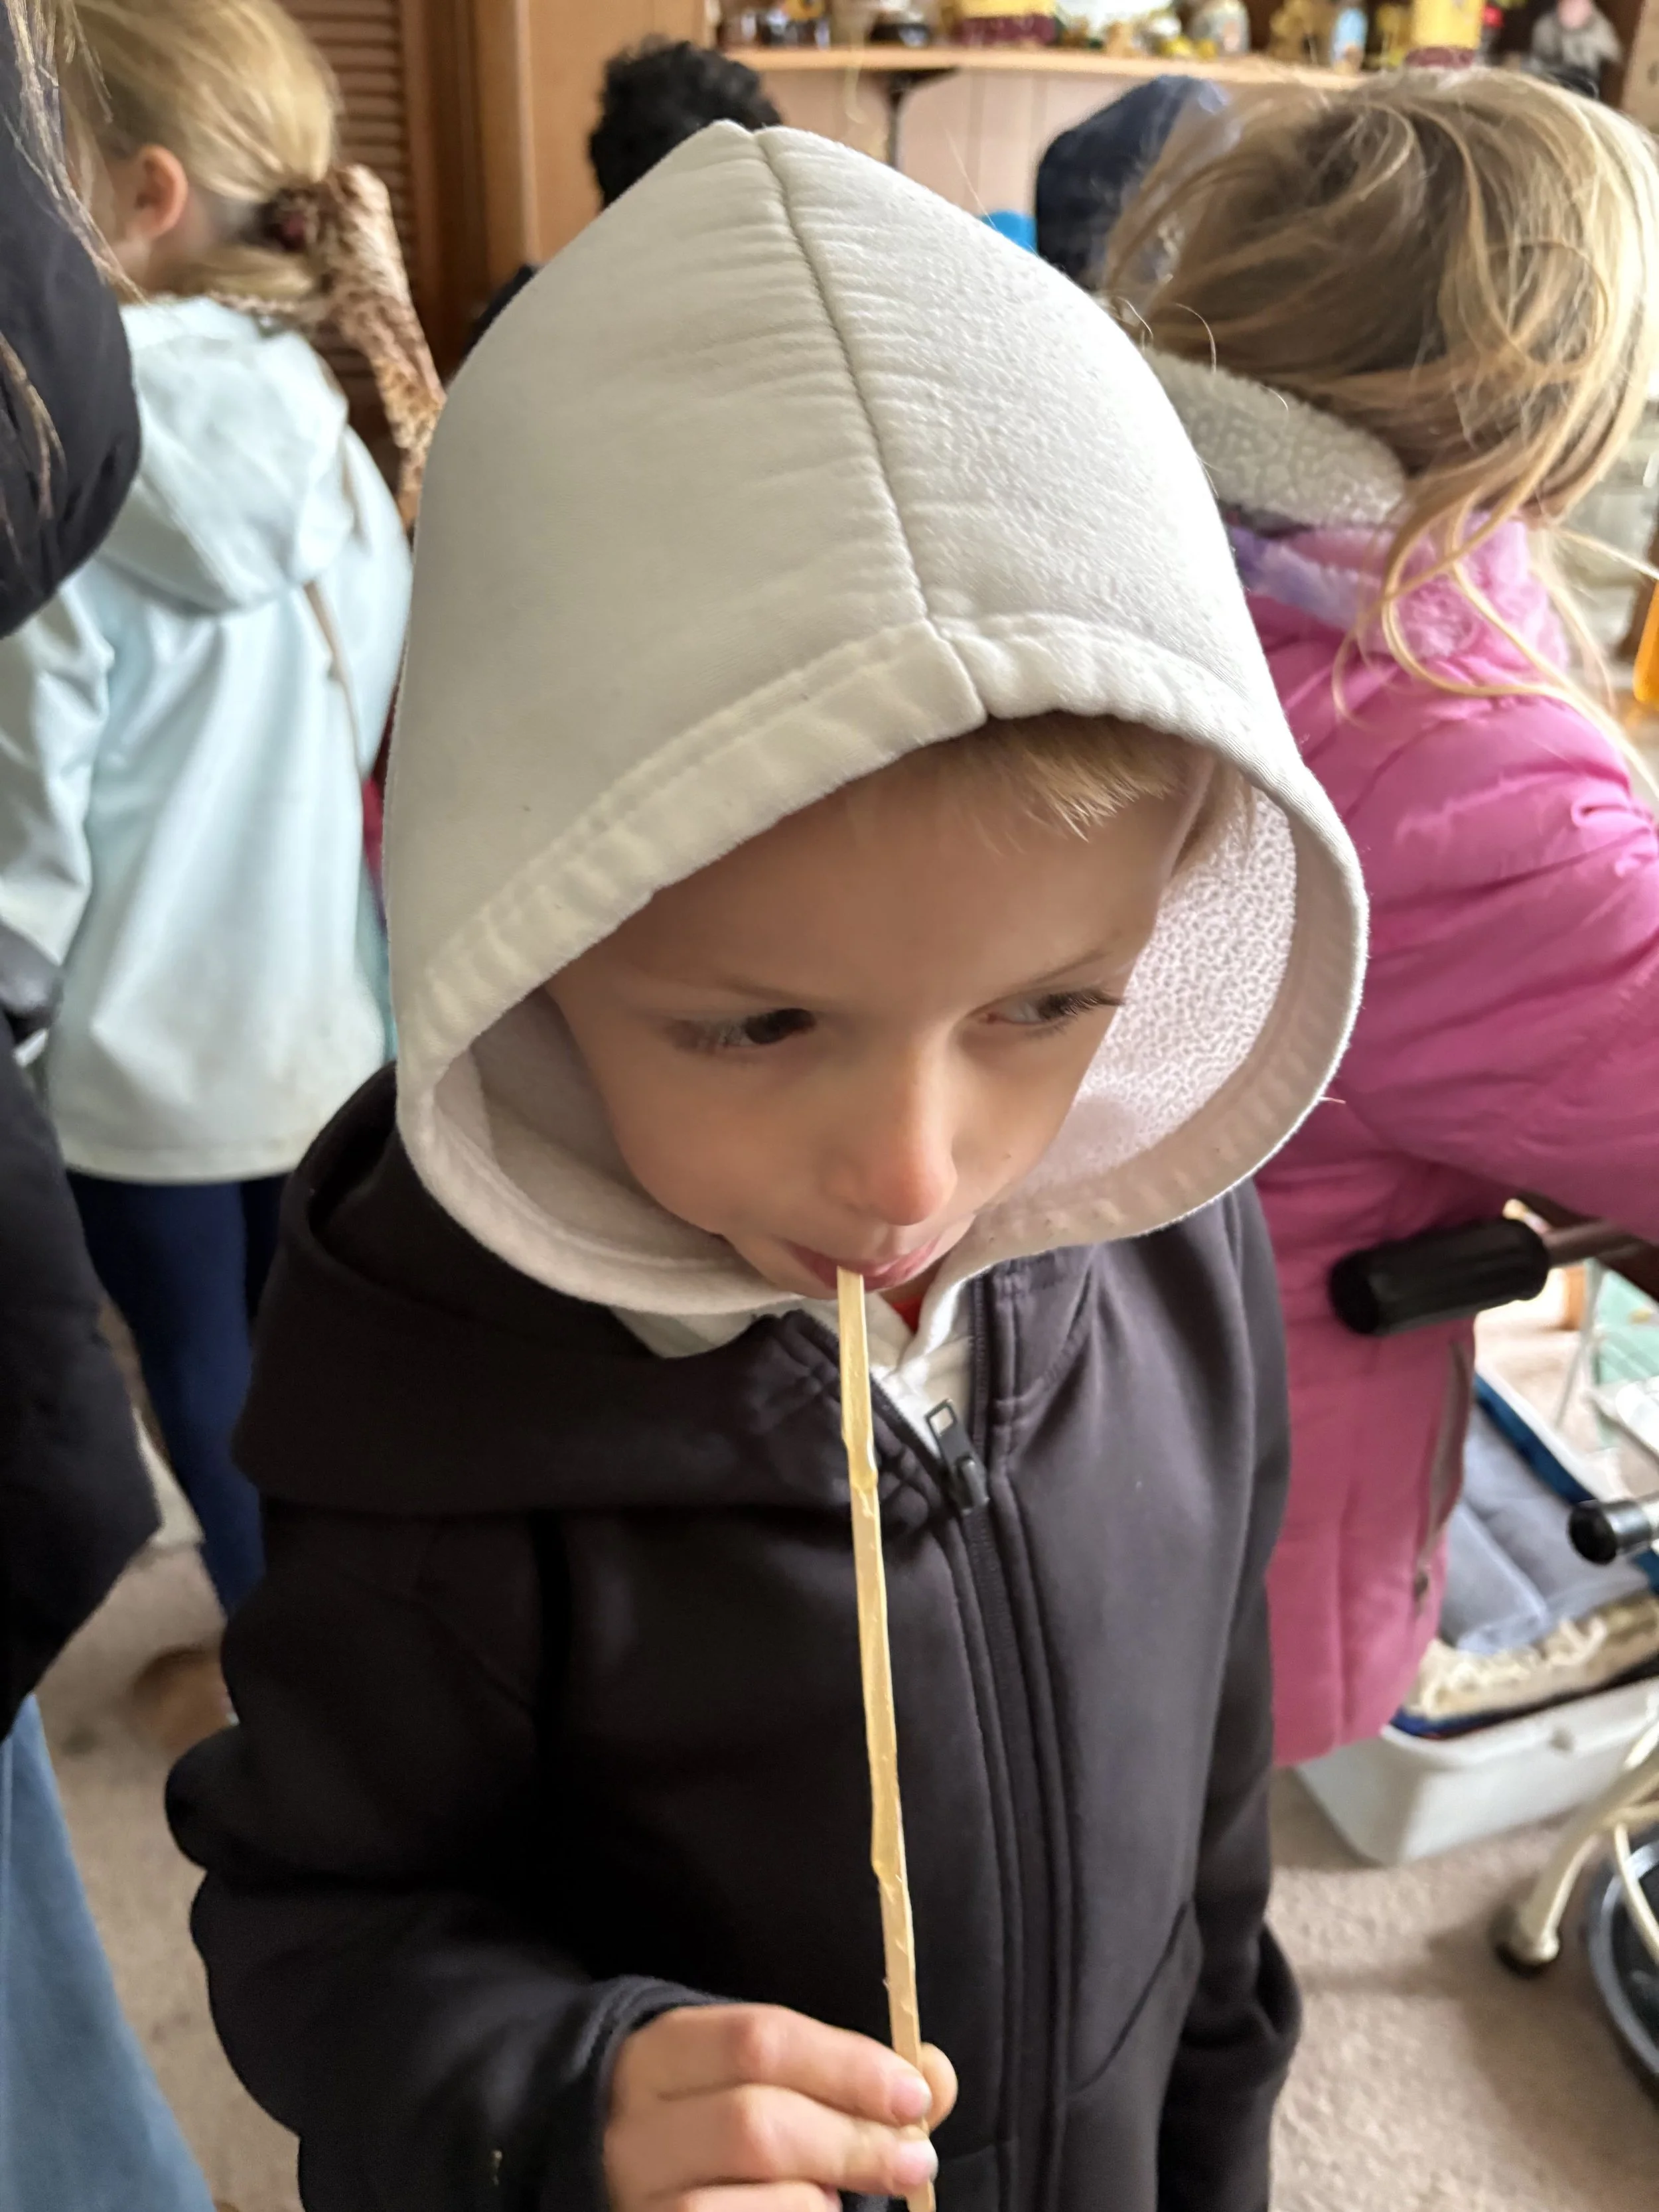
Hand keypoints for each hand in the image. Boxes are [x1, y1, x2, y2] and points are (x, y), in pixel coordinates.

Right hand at [604, 2003, 956, 2211]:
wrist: (612, 2173)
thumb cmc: (712, 2119)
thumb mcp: (764, 2078)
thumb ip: (848, 2075)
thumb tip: (935, 2075)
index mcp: (663, 2053)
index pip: (759, 2040)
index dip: (846, 2067)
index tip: (913, 2096)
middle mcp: (634, 2127)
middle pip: (752, 2125)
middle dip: (849, 2143)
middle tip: (916, 2163)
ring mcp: (632, 2199)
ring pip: (727, 2207)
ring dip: (810, 2205)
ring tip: (840, 2203)